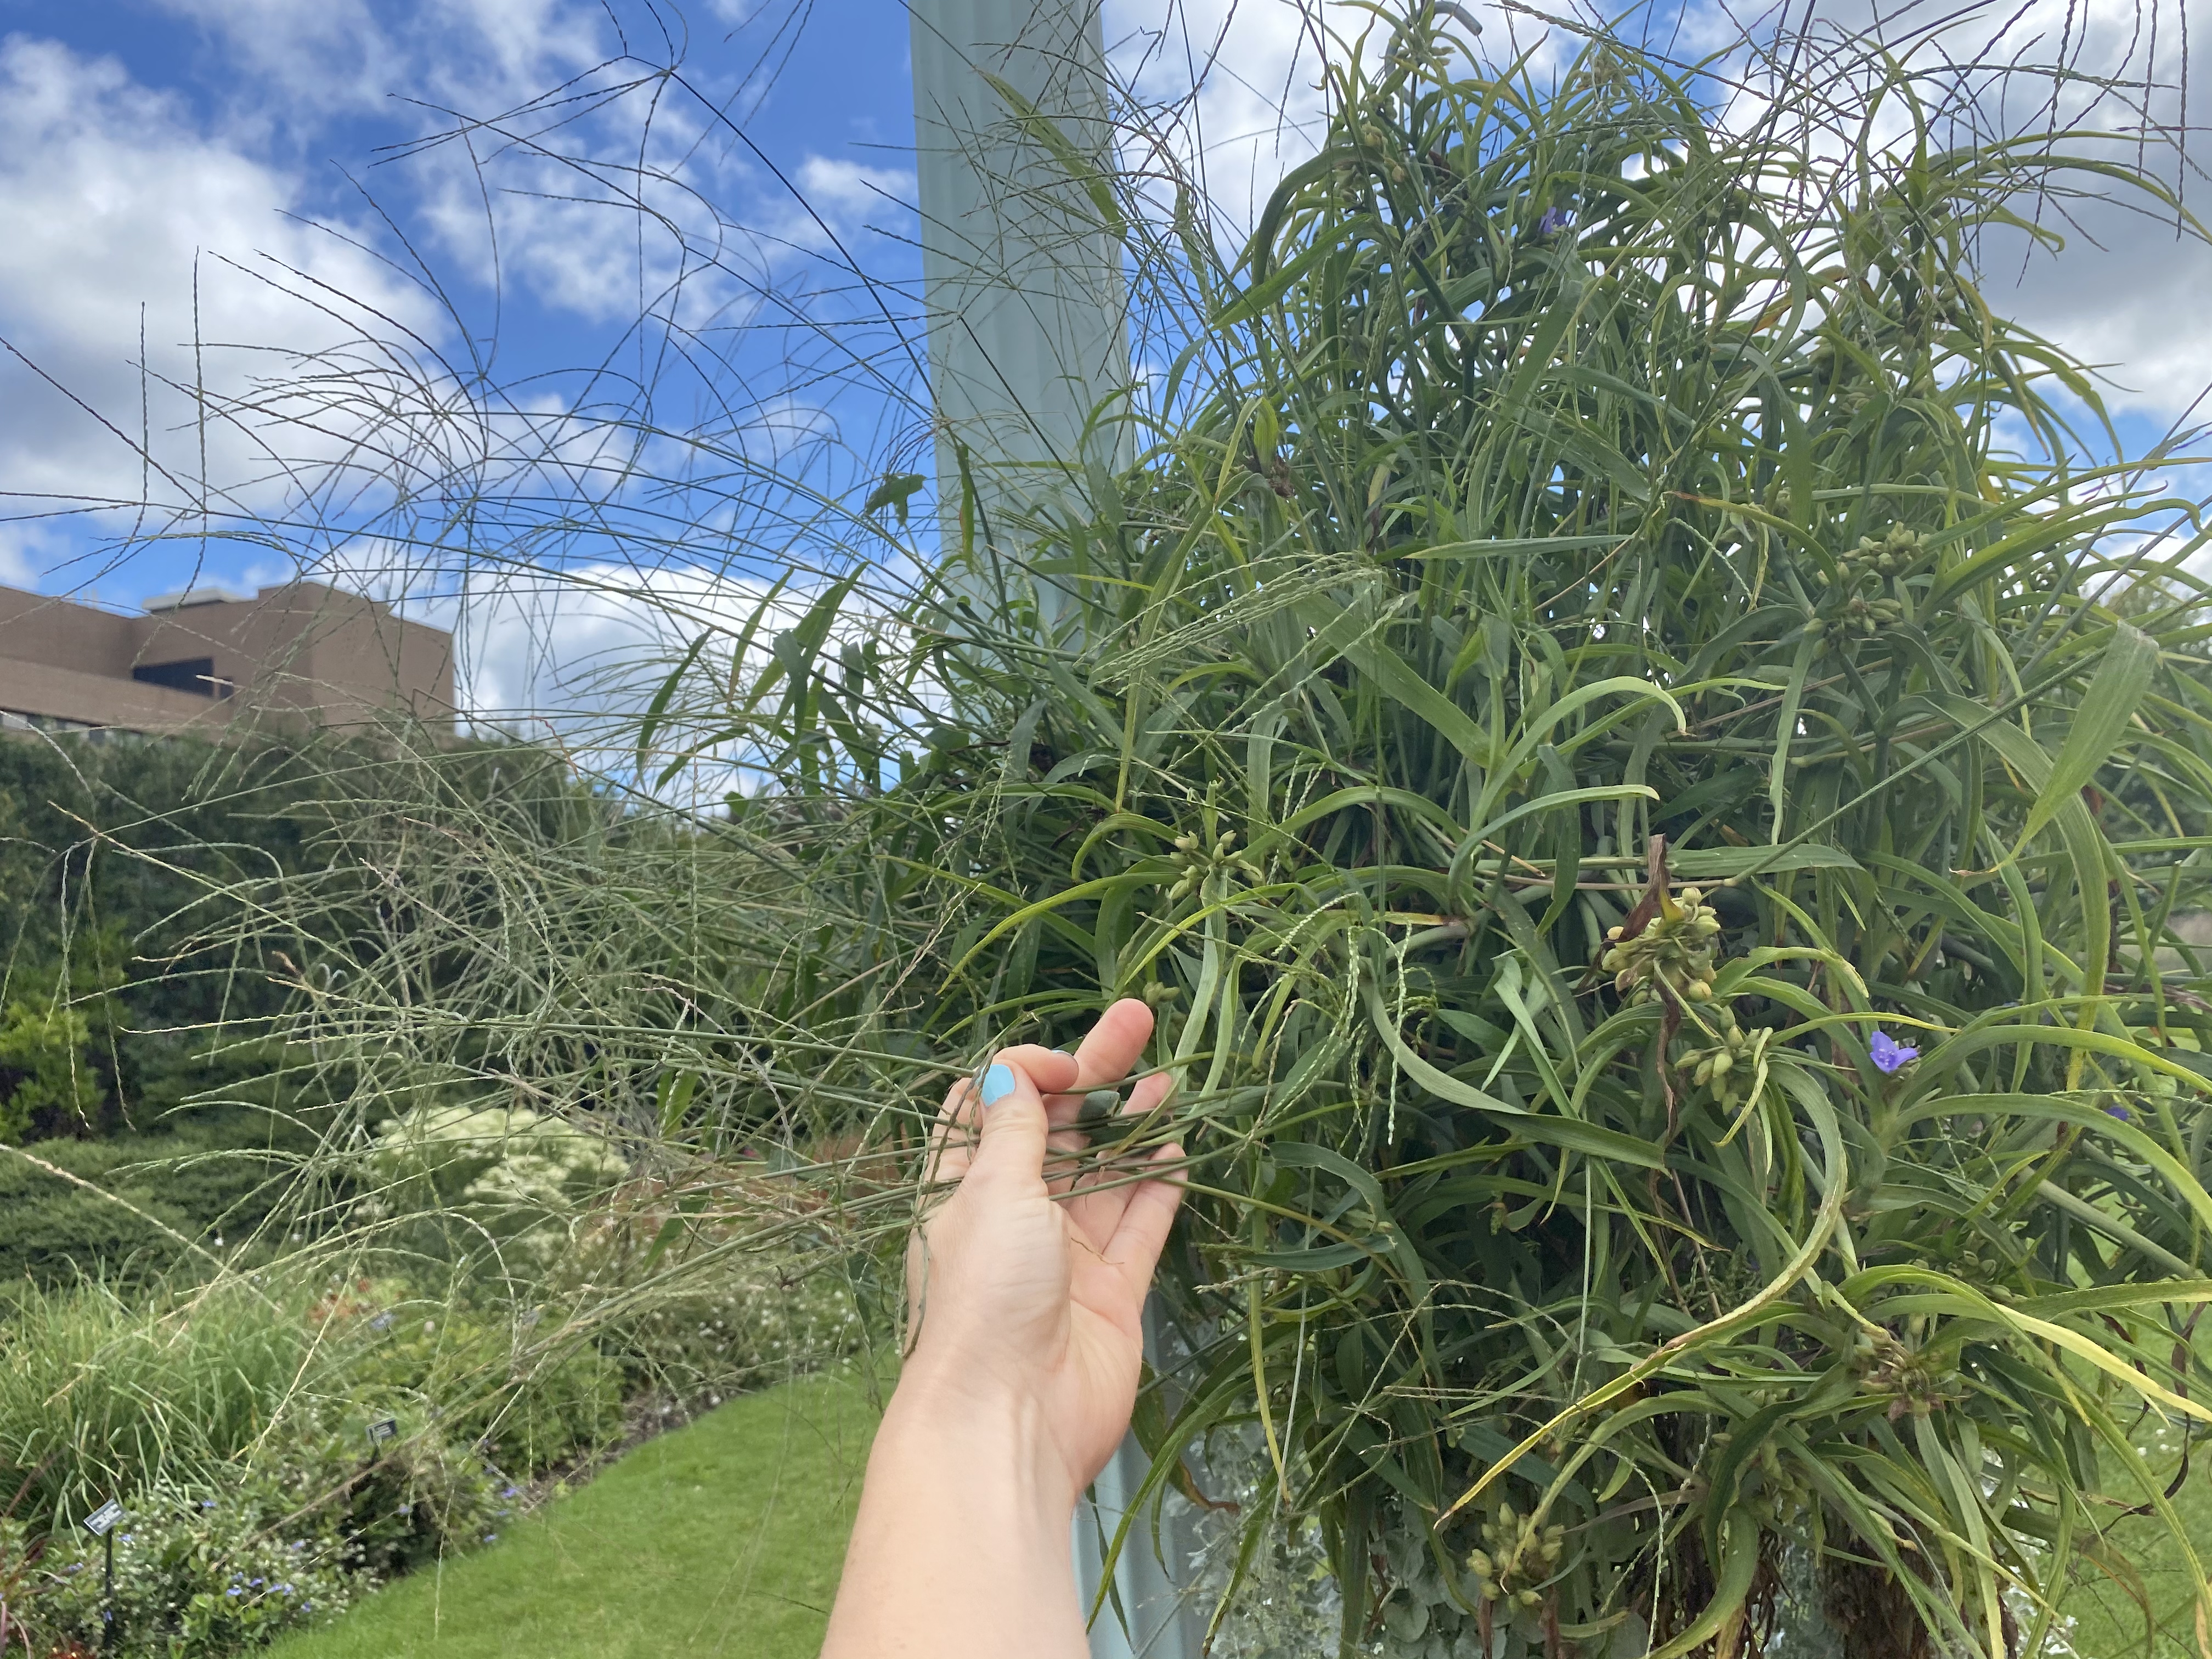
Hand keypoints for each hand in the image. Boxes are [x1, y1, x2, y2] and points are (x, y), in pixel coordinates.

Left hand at [902, 997, 1185, 1507]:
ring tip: (1171, 1075)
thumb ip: (1014, 1130)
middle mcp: (1014, 1216)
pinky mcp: (1112, 1292)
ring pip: (1107, 1173)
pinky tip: (1178, 1145)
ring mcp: (1066, 1255)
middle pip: (1060, 1130)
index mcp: (963, 1188)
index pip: (993, 1108)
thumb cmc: (984, 1297)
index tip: (1064, 1061)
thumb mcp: (991, 1191)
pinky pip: (1140, 1226)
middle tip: (1139, 1017)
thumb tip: (1009, 1069)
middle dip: (1096, 1074)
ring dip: (1135, 1123)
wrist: (1010, 1418)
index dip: (1026, 1071)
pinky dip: (1160, 1185)